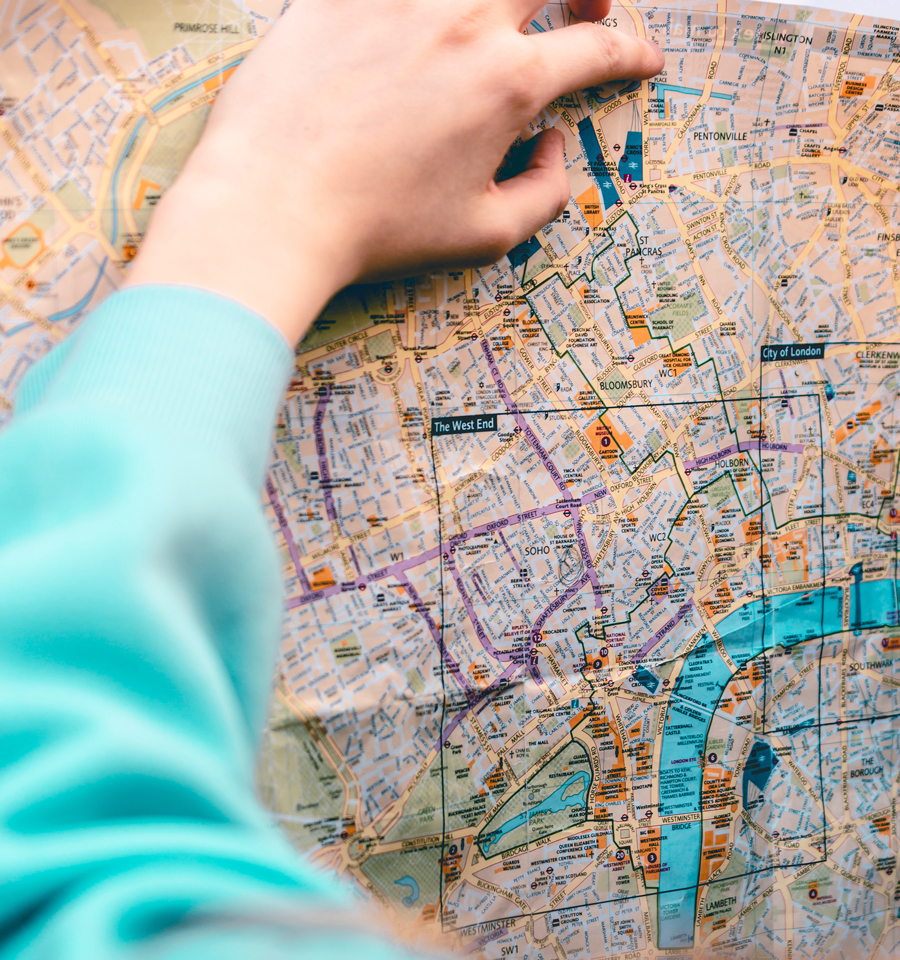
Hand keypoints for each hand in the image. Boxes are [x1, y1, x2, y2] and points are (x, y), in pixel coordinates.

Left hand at [128, 0, 662, 342]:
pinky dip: (420, 8)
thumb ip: (544, 195)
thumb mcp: (481, 235)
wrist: (275, 207)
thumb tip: (558, 152)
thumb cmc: (378, 230)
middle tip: (585, 7)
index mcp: (507, 82)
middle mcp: (463, 22)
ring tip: (500, 15)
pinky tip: (419, 24)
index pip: (597, 49)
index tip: (643, 59)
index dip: (632, 52)